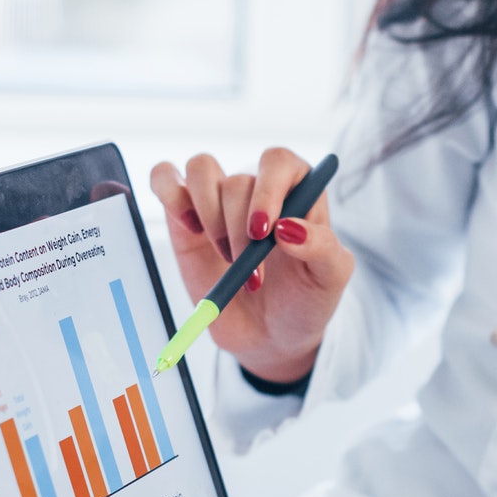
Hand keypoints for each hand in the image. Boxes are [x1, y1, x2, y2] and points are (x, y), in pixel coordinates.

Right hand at [149, 148, 353, 382]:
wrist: (270, 335)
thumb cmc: (305, 299)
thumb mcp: (330, 278)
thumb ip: (322, 247)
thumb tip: (288, 227)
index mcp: (299, 191)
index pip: (279, 162)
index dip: (268, 190)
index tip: (265, 232)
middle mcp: (258, 188)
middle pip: (238, 181)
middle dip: (239, 232)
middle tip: (250, 274)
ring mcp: (219, 200)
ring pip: (201, 170)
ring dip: (208, 215)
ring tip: (226, 258)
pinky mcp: (184, 217)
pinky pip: (165, 177)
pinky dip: (169, 192)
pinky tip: (190, 229)